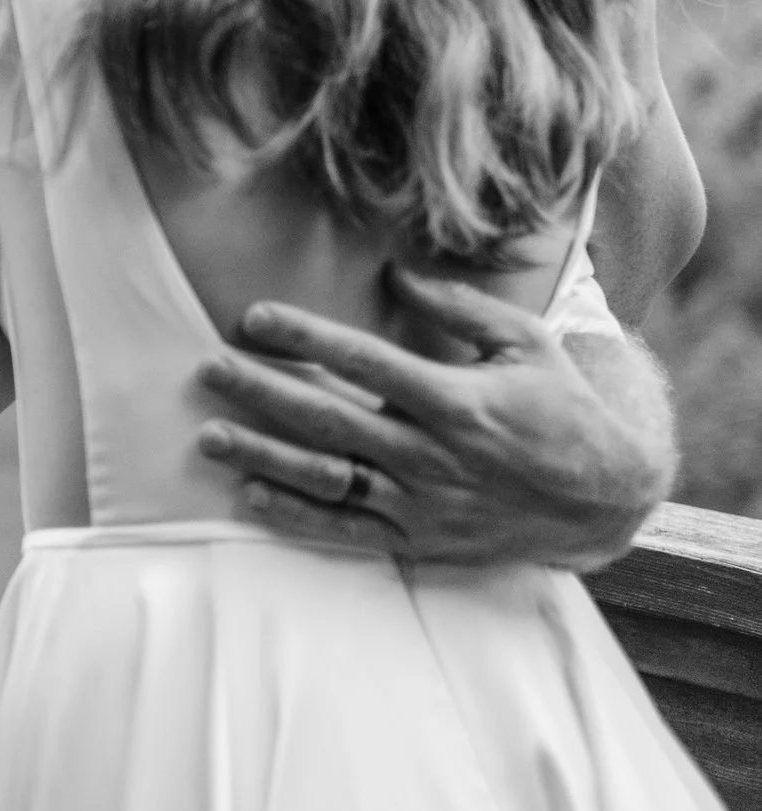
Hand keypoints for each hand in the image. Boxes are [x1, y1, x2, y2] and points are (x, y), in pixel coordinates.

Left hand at [195, 268, 671, 568]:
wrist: (604, 502)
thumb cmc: (561, 410)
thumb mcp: (527, 343)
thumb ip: (458, 306)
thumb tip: (392, 271)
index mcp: (456, 399)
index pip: (363, 361)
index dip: (304, 337)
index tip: (253, 316)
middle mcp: (432, 454)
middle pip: (328, 419)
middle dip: (261, 392)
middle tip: (206, 369)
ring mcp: (423, 502)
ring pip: (326, 477)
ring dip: (262, 456)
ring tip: (207, 436)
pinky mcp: (420, 539)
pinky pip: (346, 528)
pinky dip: (295, 515)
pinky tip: (249, 496)